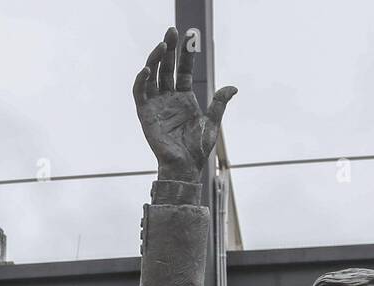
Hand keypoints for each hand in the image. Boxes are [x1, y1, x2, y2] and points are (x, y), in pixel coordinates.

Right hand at [134, 26, 236, 183]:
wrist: (185, 166)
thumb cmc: (198, 148)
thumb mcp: (212, 123)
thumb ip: (219, 103)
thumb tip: (233, 87)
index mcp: (184, 97)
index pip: (184, 69)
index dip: (186, 53)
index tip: (189, 36)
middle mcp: (169, 97)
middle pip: (167, 67)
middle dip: (169, 49)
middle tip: (171, 31)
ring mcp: (156, 104)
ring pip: (152, 75)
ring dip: (155, 59)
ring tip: (162, 45)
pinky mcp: (145, 114)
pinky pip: (140, 93)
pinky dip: (142, 81)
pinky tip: (148, 70)